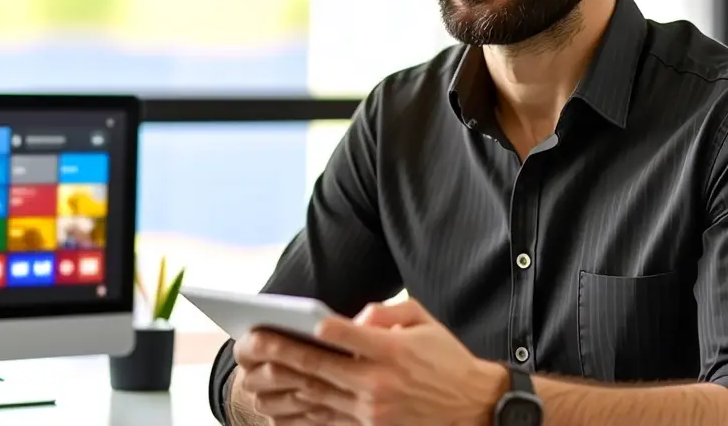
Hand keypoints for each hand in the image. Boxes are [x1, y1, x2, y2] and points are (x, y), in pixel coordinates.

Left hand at [240, 298, 507, 425]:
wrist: (474, 406)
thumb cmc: (446, 358)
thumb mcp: (425, 322)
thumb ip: (389, 312)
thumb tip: (355, 318)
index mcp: (393, 351)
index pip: (350, 336)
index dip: (324, 328)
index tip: (300, 321)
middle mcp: (379, 382)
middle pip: (321, 367)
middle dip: (282, 353)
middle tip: (253, 340)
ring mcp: (372, 410)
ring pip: (316, 396)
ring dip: (281, 383)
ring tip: (253, 372)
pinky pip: (325, 420)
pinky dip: (298, 412)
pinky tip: (276, 405)